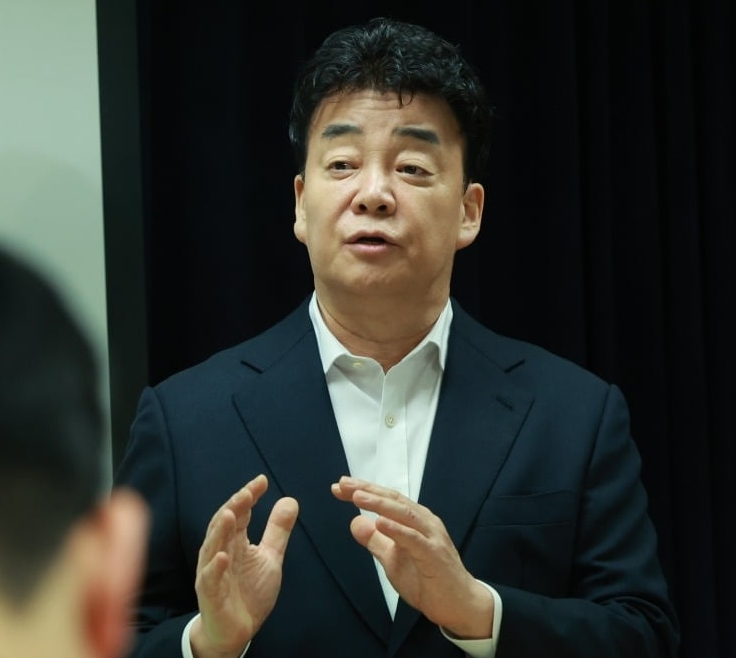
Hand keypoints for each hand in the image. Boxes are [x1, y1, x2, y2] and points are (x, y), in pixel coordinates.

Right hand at [191, 474, 298, 657]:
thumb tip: (290, 500)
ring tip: (232, 513)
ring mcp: (212, 573)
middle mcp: (220, 552)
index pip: (240, 512)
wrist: (235, 631)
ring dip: (221, 530)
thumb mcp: (269, 557)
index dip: (249, 496)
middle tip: (247, 492)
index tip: (262, 481)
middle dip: (235, 507)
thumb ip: (277, 530)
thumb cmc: (249, 592)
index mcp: (234, 541)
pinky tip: (222, 557)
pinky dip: (215, 568)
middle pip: (224, 524)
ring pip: (213, 547)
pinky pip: (210, 579)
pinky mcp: (210, 595)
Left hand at [331, 476, 493, 639]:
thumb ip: (376, 540)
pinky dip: (397, 529)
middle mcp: (424, 522)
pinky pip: (414, 539)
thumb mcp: (393, 559)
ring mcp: (431, 537)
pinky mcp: (434, 555)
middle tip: (343, 484)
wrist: (459, 605)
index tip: (339, 486)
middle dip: (367, 490)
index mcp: (414, 520)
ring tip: (357, 496)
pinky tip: (380, 522)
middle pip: (393, 500)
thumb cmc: (427, 579)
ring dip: (379, 504)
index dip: (364, 490)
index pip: (387, 500)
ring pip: (404, 514)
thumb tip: (354, 522)